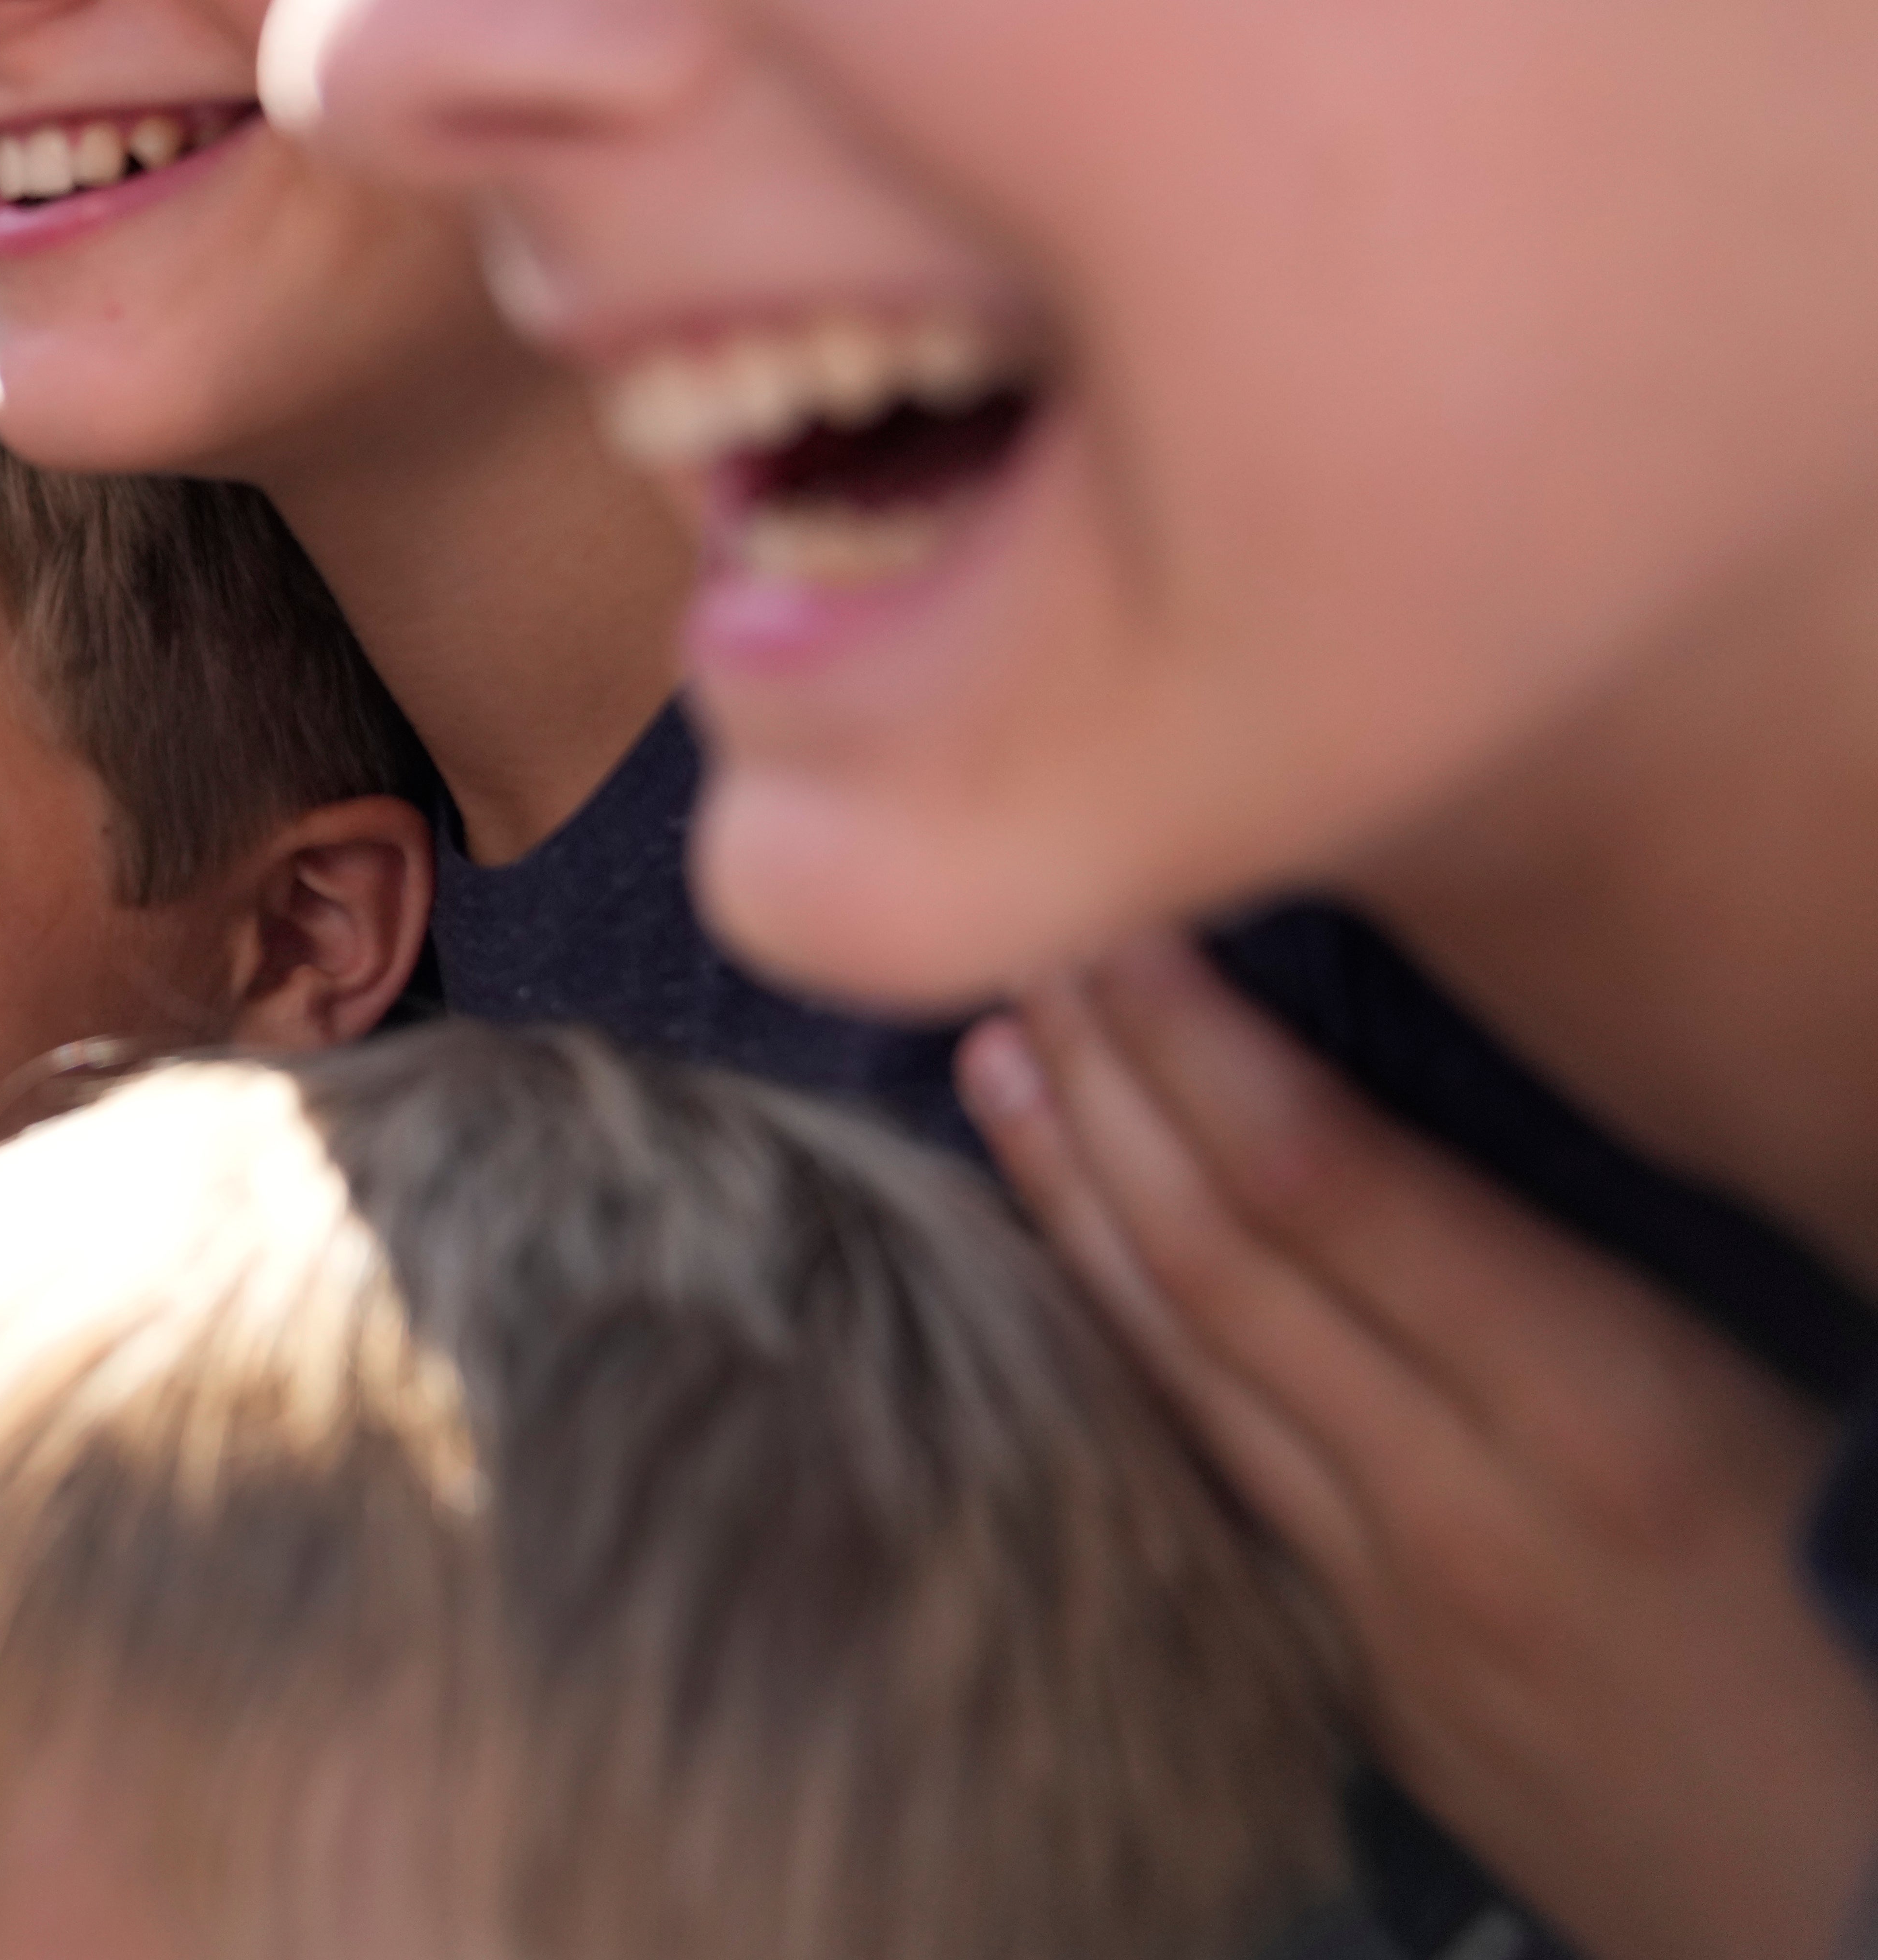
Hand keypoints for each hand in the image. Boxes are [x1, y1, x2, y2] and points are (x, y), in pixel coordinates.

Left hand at [963, 934, 1877, 1959]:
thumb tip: (1462, 1059)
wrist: (1877, 1907)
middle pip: (1222, 1261)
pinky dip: (1115, 1346)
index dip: (1202, 1045)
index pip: (1332, 1184)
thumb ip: (1608, 1258)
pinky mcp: (1357, 1680)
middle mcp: (1468, 1507)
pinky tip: (1054, 1257)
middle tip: (1024, 950)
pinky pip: (1207, 1478)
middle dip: (1107, 1089)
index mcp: (1612, 1413)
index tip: (1118, 921)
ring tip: (992, 1060)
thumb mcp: (1778, 1401)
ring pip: (1181, 1368)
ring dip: (1070, 1200)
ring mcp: (1391, 1607)